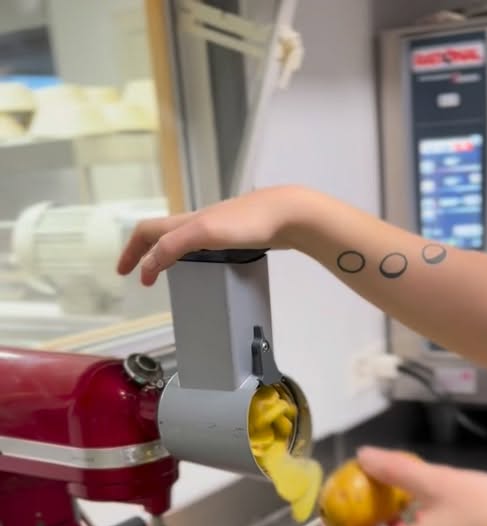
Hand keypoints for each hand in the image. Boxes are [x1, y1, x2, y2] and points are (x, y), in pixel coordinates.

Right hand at [117, 185, 312, 285]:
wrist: (288, 215)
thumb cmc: (248, 222)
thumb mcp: (203, 234)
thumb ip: (174, 247)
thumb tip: (150, 265)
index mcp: (186, 221)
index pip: (147, 232)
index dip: (132, 252)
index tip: (125, 274)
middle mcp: (197, 222)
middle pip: (162, 235)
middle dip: (146, 254)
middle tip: (142, 277)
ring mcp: (217, 228)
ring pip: (182, 240)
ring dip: (167, 255)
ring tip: (167, 274)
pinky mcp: (236, 236)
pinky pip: (203, 247)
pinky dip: (192, 258)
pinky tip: (204, 268)